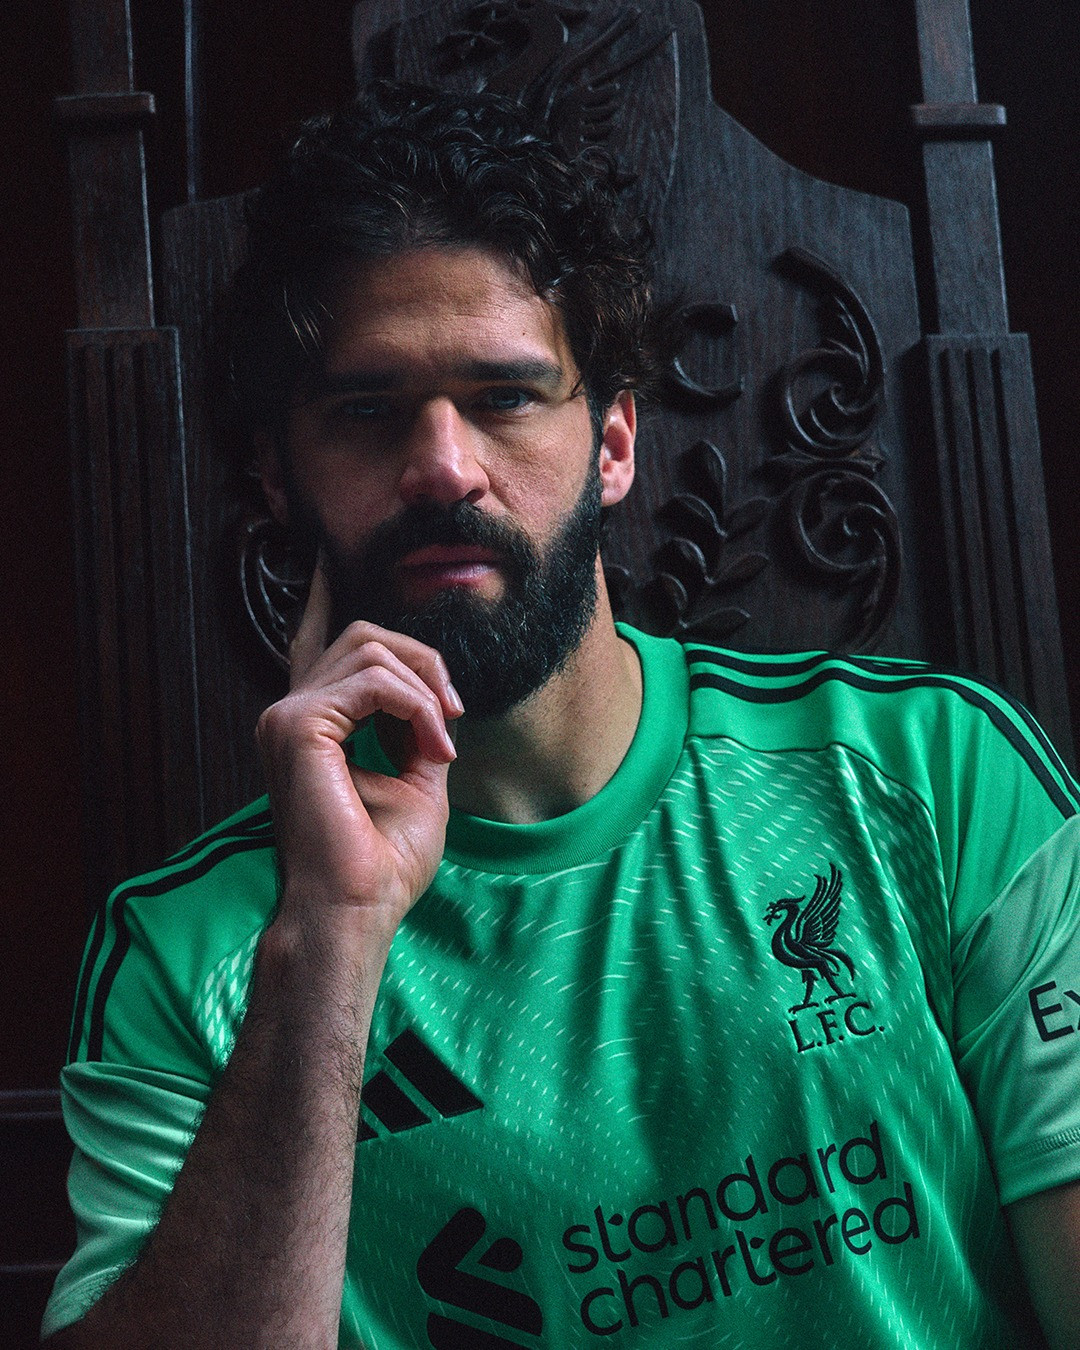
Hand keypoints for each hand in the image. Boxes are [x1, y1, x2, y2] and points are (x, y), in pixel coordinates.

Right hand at [256, 562, 462, 938]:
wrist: (357, 908)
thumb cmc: (382, 862)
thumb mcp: (416, 783)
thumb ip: (418, 732)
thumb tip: (435, 702)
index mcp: (312, 725)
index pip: (315, 641)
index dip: (323, 595)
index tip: (329, 559)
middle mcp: (291, 713)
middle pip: (364, 636)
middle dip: (423, 660)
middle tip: (452, 714)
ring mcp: (286, 716)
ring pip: (370, 649)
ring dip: (425, 688)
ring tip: (443, 740)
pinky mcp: (296, 725)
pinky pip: (373, 681)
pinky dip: (415, 706)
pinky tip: (433, 744)